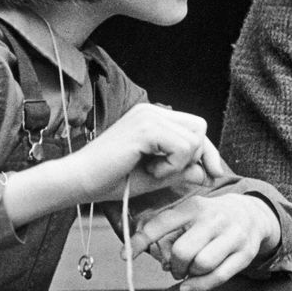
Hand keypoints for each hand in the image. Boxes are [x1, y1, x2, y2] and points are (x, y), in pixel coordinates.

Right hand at [62, 103, 223, 202]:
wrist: (78, 181)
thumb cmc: (112, 180)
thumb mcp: (156, 176)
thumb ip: (182, 171)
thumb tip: (207, 172)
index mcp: (153, 117)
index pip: (195, 127)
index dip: (207, 152)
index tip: (213, 173)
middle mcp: (152, 111)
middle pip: (200, 128)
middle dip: (195, 156)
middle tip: (166, 172)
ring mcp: (148, 116)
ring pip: (194, 139)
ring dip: (179, 163)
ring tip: (152, 170)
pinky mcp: (146, 128)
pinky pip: (182, 147)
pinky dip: (172, 166)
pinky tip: (150, 170)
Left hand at [129, 194, 281, 290]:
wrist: (253, 213)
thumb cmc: (212, 218)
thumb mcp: (192, 212)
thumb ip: (170, 230)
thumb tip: (149, 256)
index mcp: (195, 206)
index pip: (162, 223)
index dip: (140, 241)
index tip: (125, 256)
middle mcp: (214, 218)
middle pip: (183, 250)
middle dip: (175, 265)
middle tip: (177, 267)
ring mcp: (232, 235)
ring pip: (201, 264)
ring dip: (189, 275)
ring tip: (190, 272)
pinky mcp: (245, 253)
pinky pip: (218, 277)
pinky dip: (200, 286)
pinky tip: (192, 285)